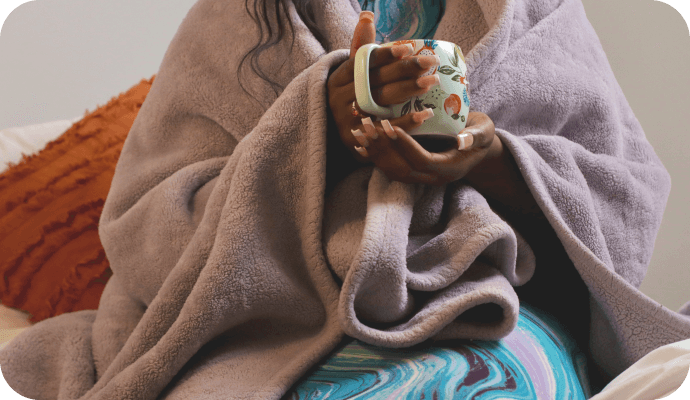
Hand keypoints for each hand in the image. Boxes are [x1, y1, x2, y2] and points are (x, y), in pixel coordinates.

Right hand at [326, 11, 441, 163]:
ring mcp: (346, 120)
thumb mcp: (351, 74)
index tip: (407, 48)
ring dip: (407, 91)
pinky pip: (384, 129)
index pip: (363, 63)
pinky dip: (405, 122)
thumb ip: (362, 48)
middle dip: (404, 71)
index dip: (385, 55)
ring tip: (431, 82)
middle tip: (430, 62)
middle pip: (375, 82)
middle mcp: (339, 98)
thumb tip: (367, 16)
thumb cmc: (349, 98)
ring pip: (380, 103)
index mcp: (338, 78)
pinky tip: (425, 113)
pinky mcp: (356, 141)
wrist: (331, 134)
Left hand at [360, 111, 497, 185]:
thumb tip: (463, 141)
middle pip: (403, 170)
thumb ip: (475, 135)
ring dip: (375, 153)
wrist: (476, 147)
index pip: (422, 161)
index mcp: (449, 169)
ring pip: (393, 172)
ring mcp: (421, 178)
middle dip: (384, 150)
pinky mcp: (412, 171)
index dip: (406, 146)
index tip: (391, 126)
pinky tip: (361, 142)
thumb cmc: (480, 133)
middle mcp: (433, 178)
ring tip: (361, 132)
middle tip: (370, 128)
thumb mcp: (484, 131)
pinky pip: (390, 168)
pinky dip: (375, 156)